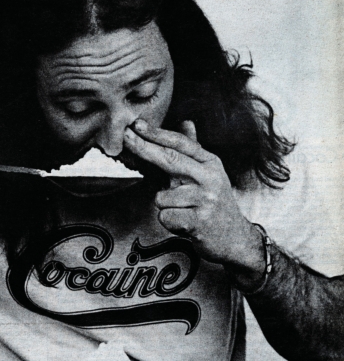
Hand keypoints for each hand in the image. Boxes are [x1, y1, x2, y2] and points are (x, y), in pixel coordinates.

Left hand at [124, 119, 264, 276]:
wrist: (235, 238)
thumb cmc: (214, 203)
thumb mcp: (208, 174)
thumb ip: (194, 150)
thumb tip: (186, 121)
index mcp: (211, 164)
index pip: (181, 143)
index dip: (157, 133)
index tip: (137, 124)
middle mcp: (210, 178)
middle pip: (170, 159)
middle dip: (144, 148)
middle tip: (126, 137)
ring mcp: (206, 200)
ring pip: (162, 197)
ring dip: (165, 206)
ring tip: (183, 211)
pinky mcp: (199, 221)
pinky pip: (166, 217)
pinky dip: (169, 222)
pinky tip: (184, 224)